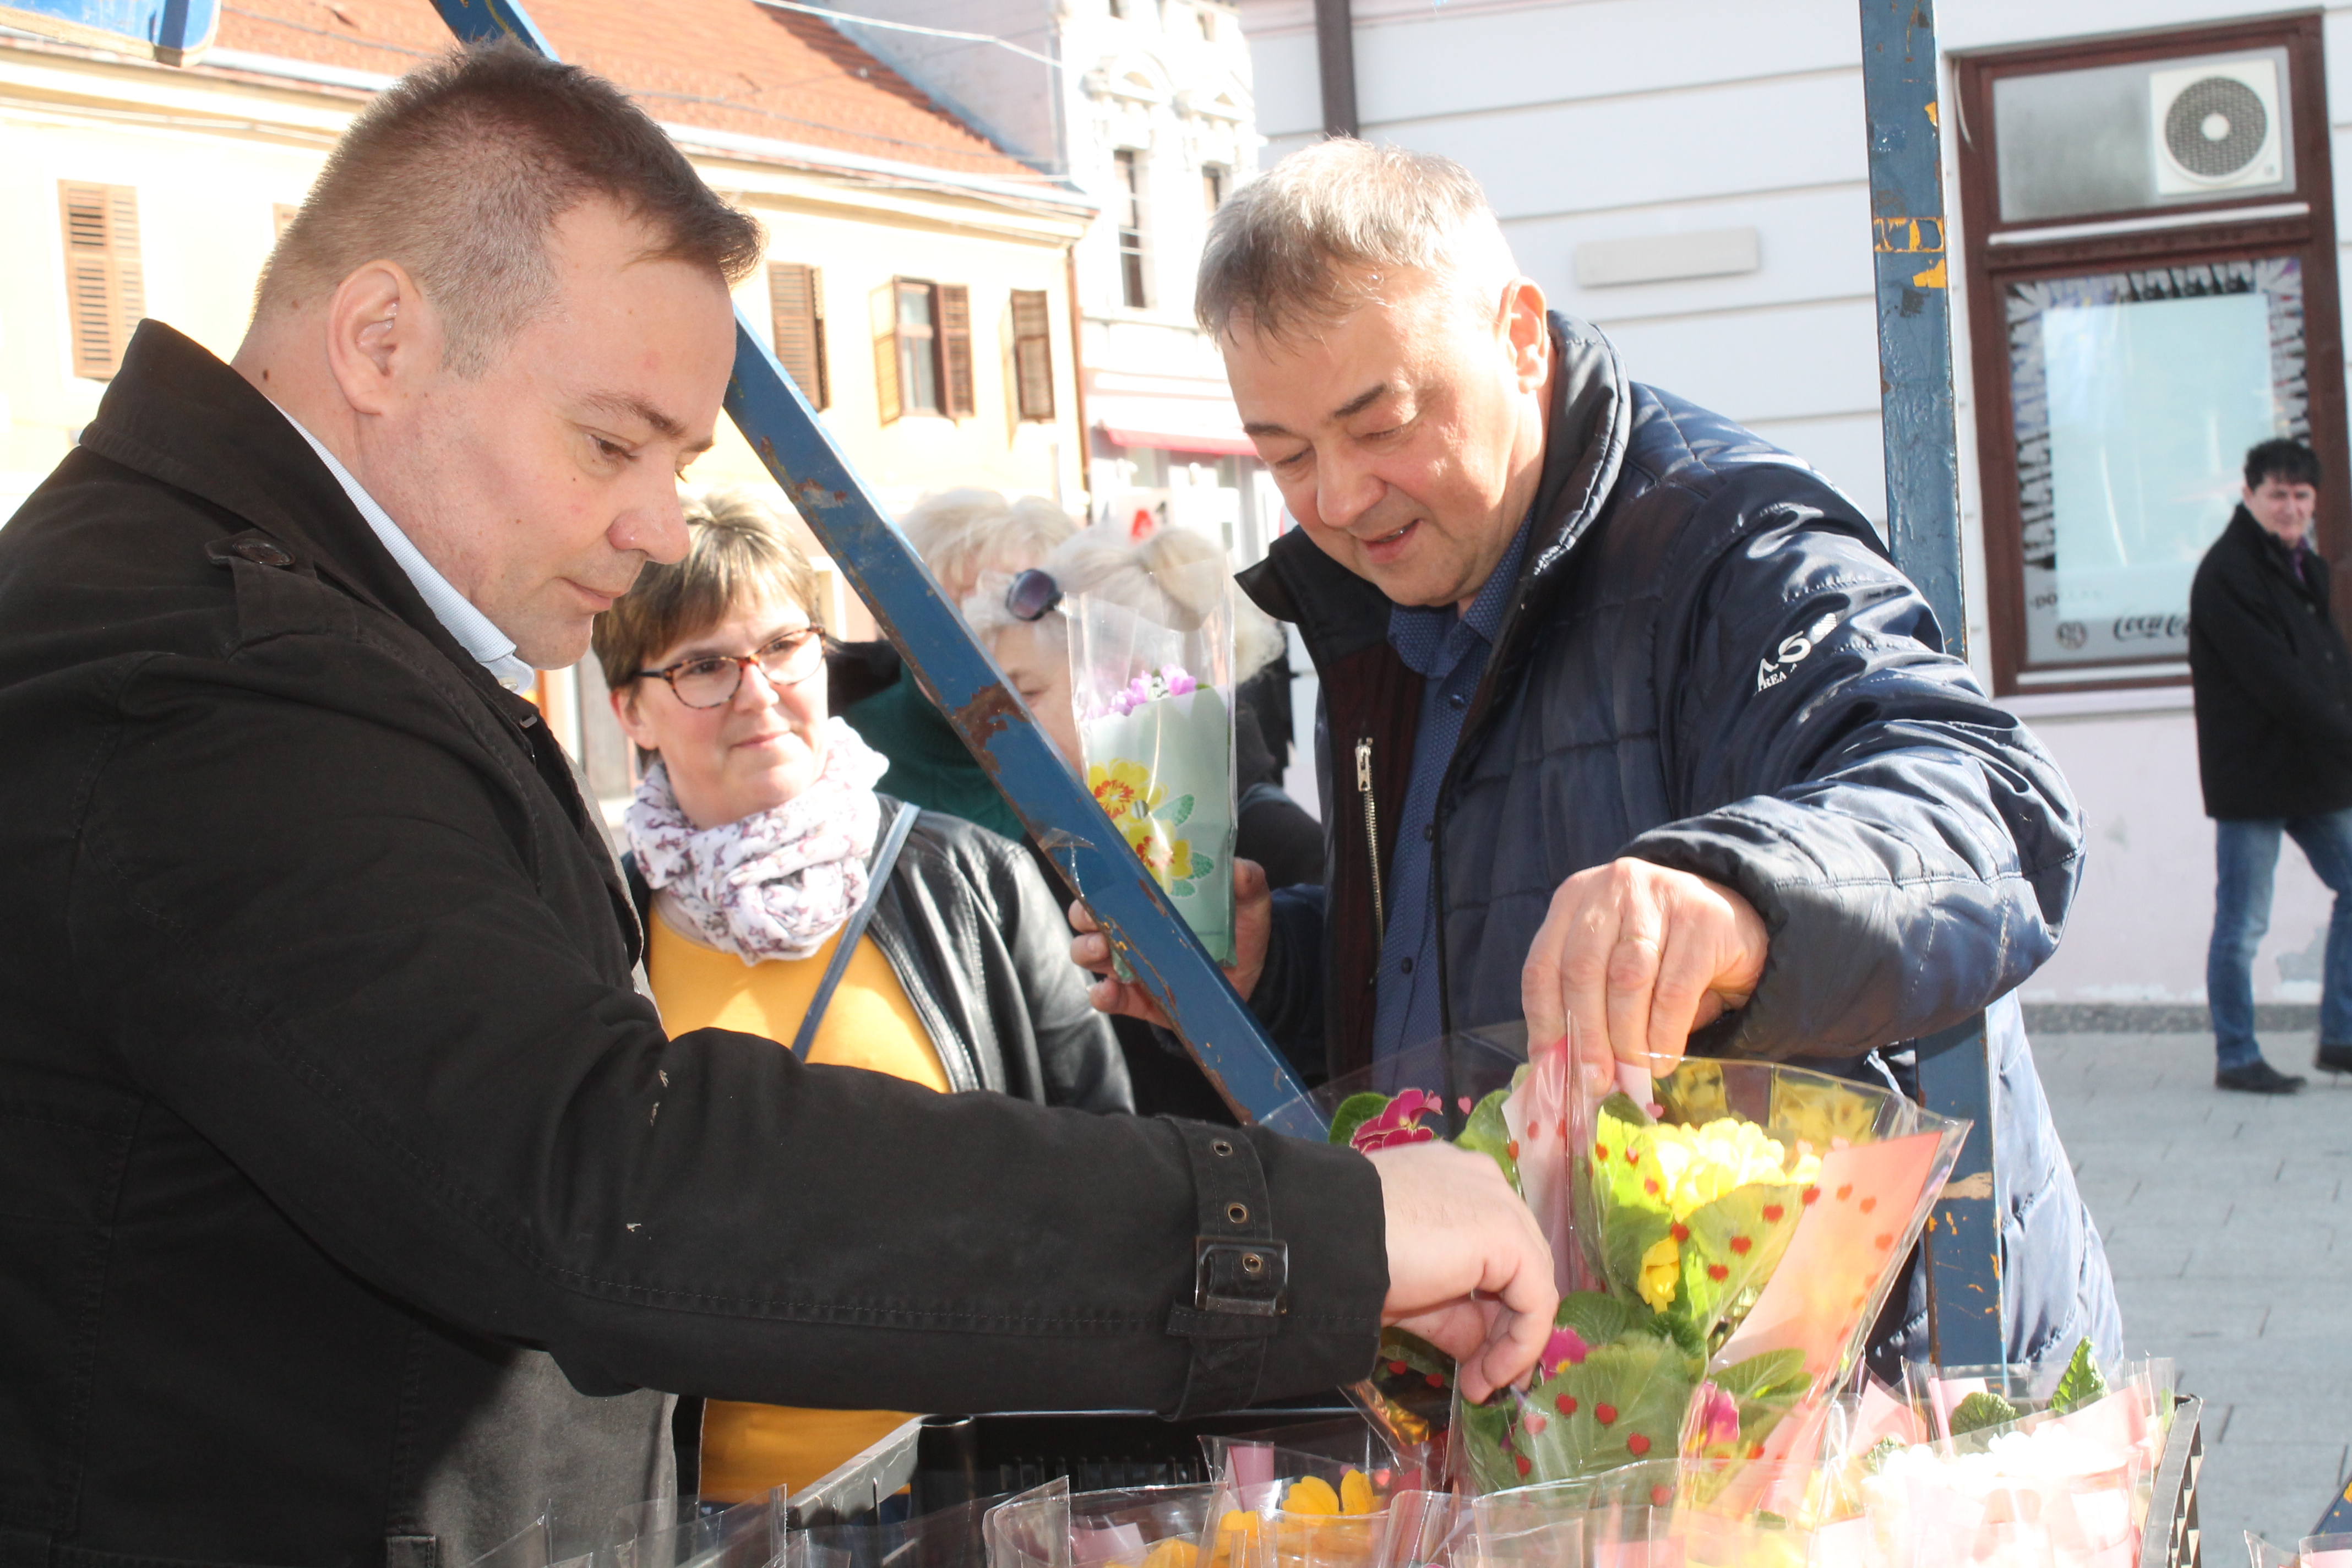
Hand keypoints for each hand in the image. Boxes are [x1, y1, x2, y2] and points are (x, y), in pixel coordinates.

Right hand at [1068, 858, 1270, 1021]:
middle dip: (1084, 915)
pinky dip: (1103, 995)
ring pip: (1089, 953)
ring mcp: (1130, 964)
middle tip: (1096, 916)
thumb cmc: (1241, 932)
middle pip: (1088, 917)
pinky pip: (1109, 998)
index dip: (1096, 878)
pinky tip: (1107, 991)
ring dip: (1088, 950)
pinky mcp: (1137, 999)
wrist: (1253, 981)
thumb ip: (1248, 883)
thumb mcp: (1248, 903)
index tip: (1096, 875)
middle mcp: (1132, 928)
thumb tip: (1241, 870)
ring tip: (1102, 949)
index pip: (1111, 882)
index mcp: (1149, 898)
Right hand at [1368, 1140, 1556, 1402]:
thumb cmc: (1348, 1252)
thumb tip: (1480, 1352)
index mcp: (1453, 1181)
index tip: (1475, 1360)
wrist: (1324, 1238)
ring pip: (1531, 1282)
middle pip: (1517, 1267)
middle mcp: (1482, 1182)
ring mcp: (1499, 1202)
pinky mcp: (1507, 1233)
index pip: (1493, 1251)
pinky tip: (1492, 1374)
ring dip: (1511, 1344)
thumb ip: (1453, 1313)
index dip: (1492, 1309)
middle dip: (1503, 1331)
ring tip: (1482, 1387)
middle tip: (1480, 1381)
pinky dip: (1521, 1344)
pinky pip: (1535, 1298)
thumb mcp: (1411, 1289)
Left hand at [1521, 858, 1767, 1082]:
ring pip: (1627, 981)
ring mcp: (1658, 897)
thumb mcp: (1612, 970)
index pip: (1543, 965)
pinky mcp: (1703, 919)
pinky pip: (1674, 991)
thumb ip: (1584, 1008)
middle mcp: (1611, 888)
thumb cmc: (1662, 957)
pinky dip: (1663, 1036)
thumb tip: (1557, 1070)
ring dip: (1626, 1039)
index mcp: (1575, 900)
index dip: (1544, 1023)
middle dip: (1586, 1036)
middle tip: (1594, 1082)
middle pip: (1582, 971)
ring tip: (1631, 1074)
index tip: (1551, 1068)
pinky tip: (1661, 1061)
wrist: (1737, 927)